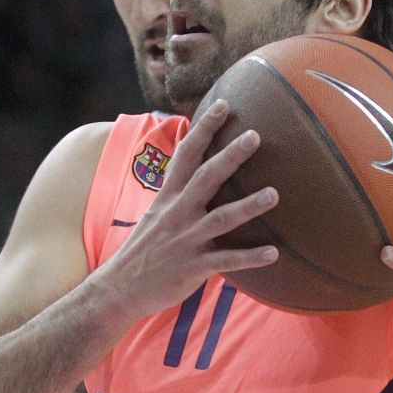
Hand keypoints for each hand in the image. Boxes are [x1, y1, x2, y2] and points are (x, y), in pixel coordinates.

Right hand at [97, 99, 278, 318]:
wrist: (118, 289)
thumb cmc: (144, 250)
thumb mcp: (157, 213)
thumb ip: (179, 193)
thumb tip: (199, 171)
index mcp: (169, 196)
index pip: (186, 153)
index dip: (204, 127)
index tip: (223, 103)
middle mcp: (178, 213)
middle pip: (206, 177)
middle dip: (230, 156)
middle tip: (255, 136)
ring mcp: (186, 240)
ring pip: (221, 218)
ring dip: (248, 206)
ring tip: (274, 194)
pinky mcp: (193, 267)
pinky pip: (227, 261)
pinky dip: (250, 257)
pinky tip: (274, 253)